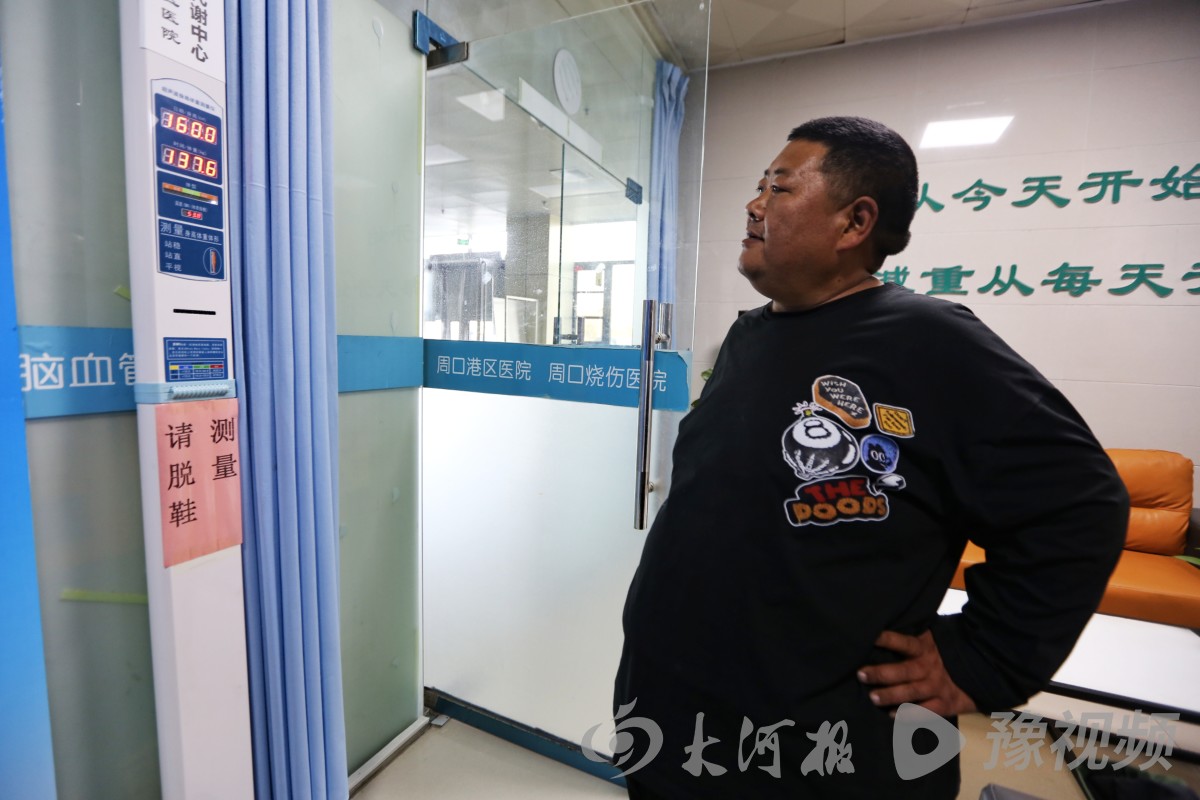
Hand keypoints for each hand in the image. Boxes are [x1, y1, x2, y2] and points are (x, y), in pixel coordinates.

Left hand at [856, 630, 976, 716]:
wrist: (980, 668)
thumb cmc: (945, 651)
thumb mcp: (934, 637)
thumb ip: (913, 635)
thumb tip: (885, 623)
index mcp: (926, 647)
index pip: (905, 643)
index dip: (889, 639)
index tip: (871, 637)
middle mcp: (931, 667)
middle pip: (904, 670)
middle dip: (881, 673)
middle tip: (861, 674)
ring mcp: (938, 686)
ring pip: (912, 692)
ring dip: (892, 695)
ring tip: (873, 697)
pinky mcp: (946, 703)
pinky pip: (927, 711)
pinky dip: (911, 715)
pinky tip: (893, 715)